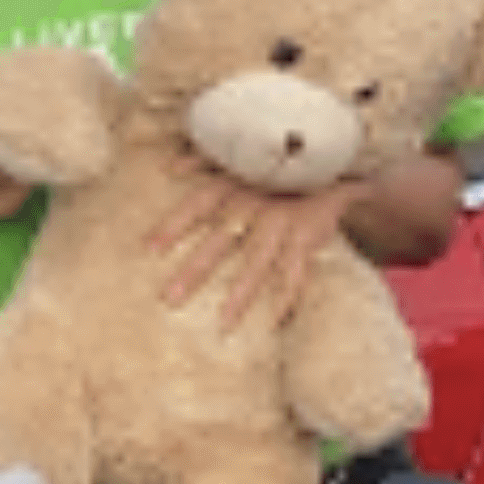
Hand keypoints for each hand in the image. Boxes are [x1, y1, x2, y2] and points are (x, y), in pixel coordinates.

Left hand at [149, 158, 360, 328]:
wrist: (335, 165)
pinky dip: (288, 296)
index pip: (197, 205)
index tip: (148, 249)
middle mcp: (253, 206)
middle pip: (220, 242)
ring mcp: (281, 223)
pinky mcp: (307, 236)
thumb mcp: (241, 159)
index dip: (173, 224)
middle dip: (195, 271)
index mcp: (233, 187)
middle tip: (169, 299)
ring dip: (240, 294)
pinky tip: (276, 321)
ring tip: (223, 324)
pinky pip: (297, 271)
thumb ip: (202, 161)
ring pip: (257, 263)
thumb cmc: (276, 168)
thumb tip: (168, 167)